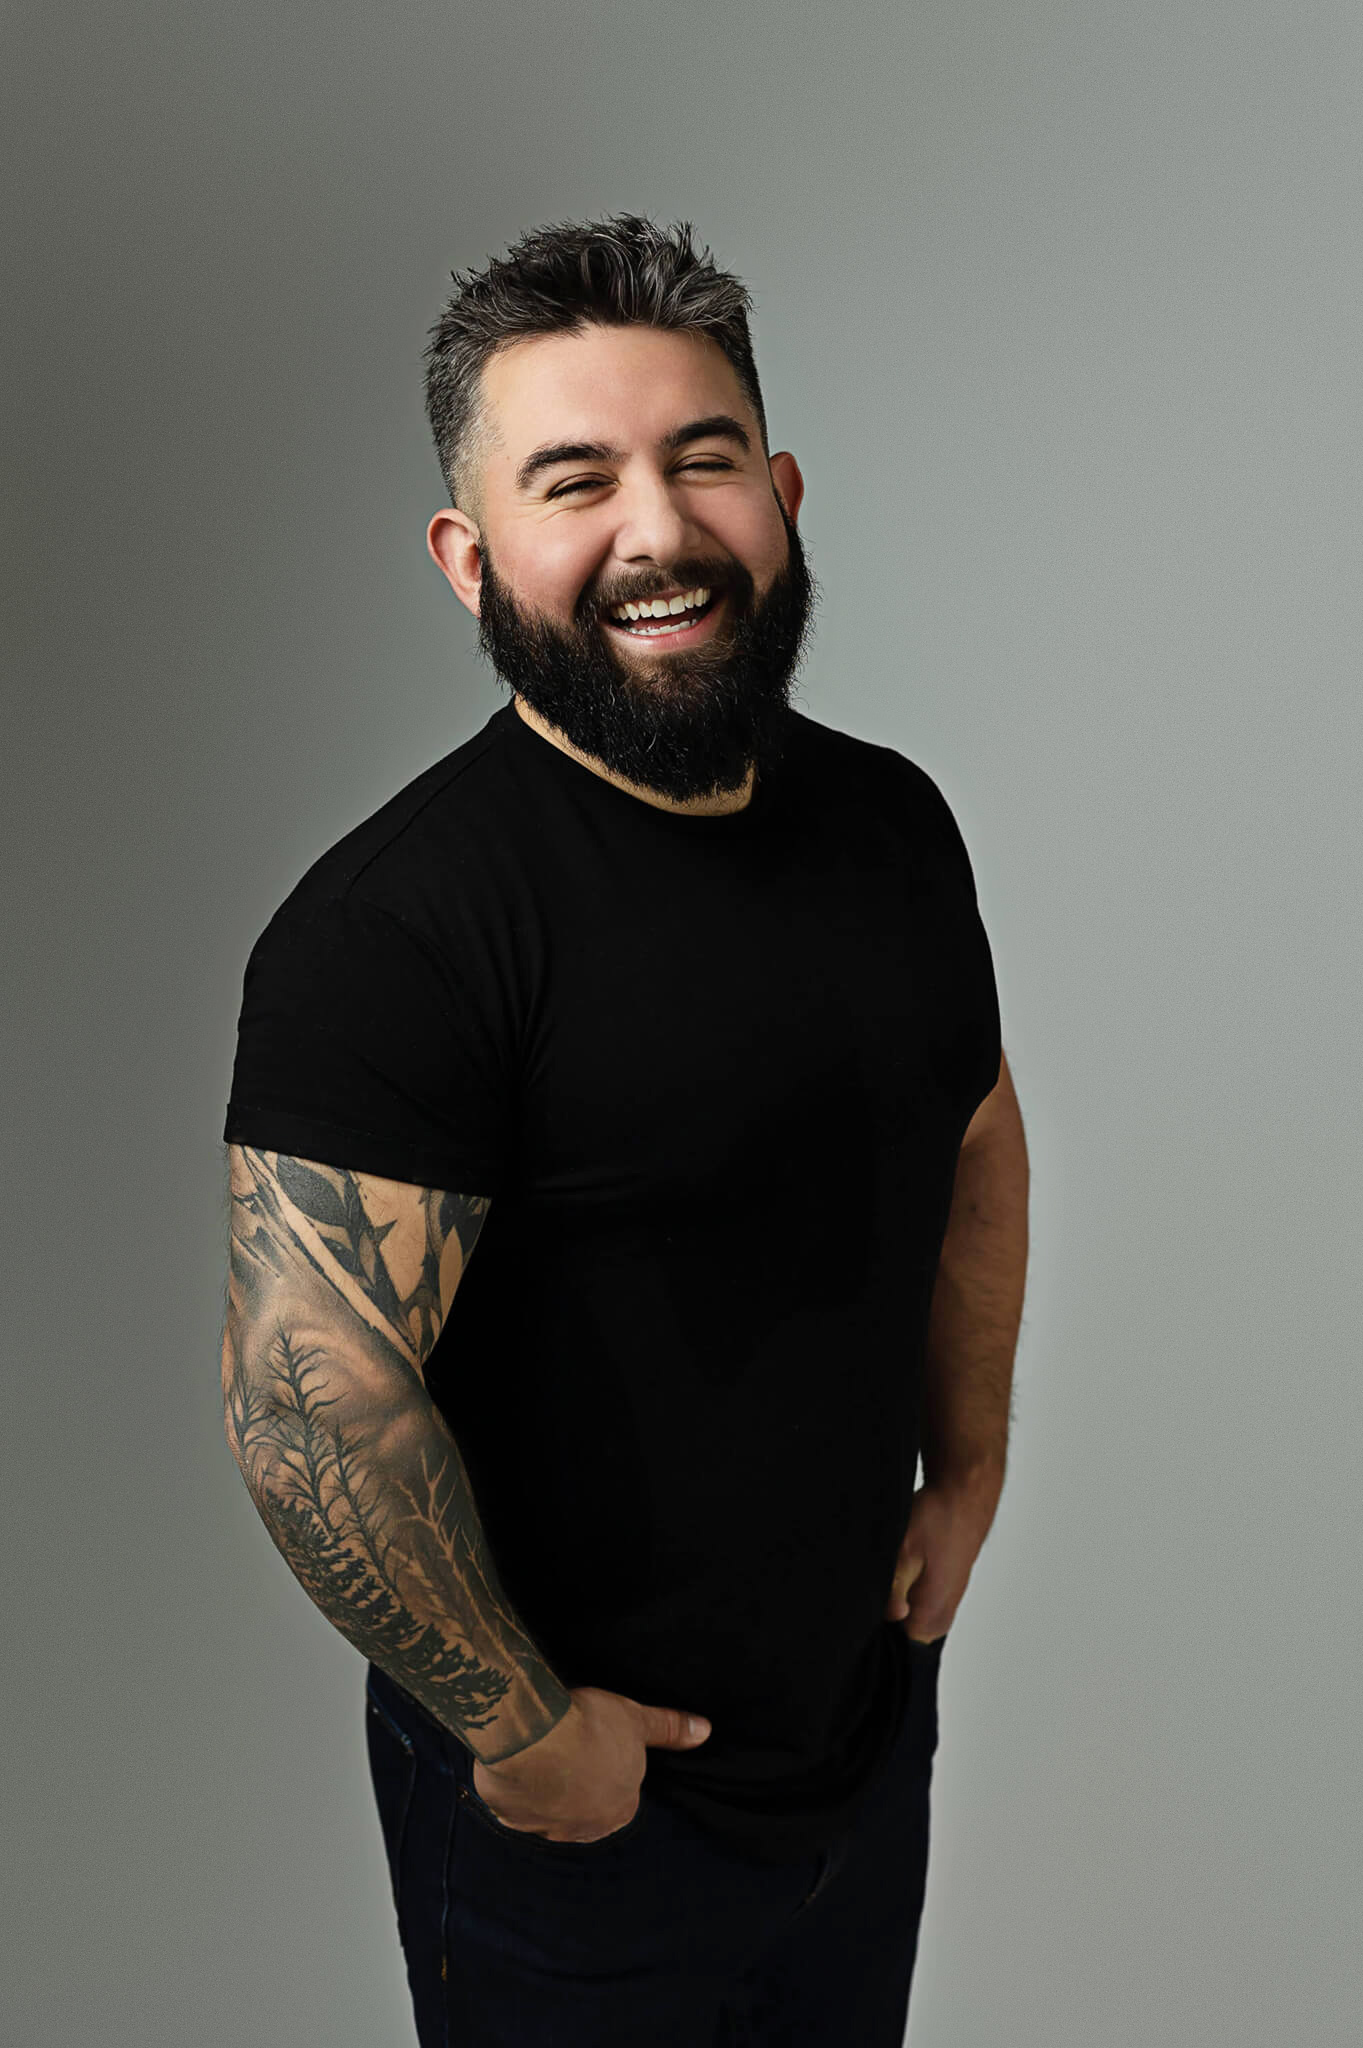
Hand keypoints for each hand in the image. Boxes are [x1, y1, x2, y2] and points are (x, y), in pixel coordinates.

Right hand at [471, 1686, 710, 1843]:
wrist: (534, 1735)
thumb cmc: (591, 1726)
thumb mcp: (637, 1721)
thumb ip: (669, 1729)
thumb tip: (705, 1731)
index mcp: (619, 1811)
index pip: (622, 1798)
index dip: (610, 1770)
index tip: (598, 1747)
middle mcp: (584, 1829)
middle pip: (584, 1808)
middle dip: (578, 1784)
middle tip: (571, 1747)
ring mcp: (544, 1827)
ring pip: (548, 1810)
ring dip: (546, 1788)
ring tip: (543, 1752)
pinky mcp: (511, 1817)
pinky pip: (516, 1805)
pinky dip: (517, 1788)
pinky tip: (518, 1762)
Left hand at [884, 1472, 1001, 1641]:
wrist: (964, 1499)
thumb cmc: (938, 1521)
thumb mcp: (905, 1550)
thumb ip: (894, 1590)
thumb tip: (890, 1618)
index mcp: (930, 1618)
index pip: (889, 1648)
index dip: (871, 1626)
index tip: (865, 1603)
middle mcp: (939, 1621)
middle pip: (895, 1634)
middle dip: (880, 1611)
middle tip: (880, 1577)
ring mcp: (942, 1609)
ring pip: (903, 1616)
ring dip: (891, 1597)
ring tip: (895, 1567)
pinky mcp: (941, 1595)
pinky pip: (913, 1603)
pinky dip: (902, 1588)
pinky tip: (903, 1565)